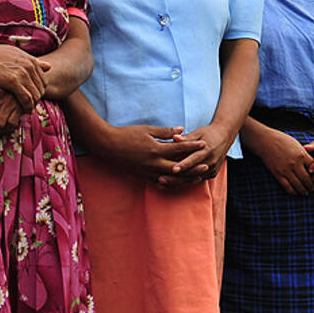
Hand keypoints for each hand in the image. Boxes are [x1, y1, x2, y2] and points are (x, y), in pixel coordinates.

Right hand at [0, 42, 46, 108]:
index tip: (33, 97)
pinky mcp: (12, 81)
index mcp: (29, 59)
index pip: (43, 79)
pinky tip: (24, 111)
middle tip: (31, 106)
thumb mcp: (13, 55)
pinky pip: (26, 98)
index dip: (39, 90)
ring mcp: (21, 73)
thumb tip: (49, 66)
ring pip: (35, 94)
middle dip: (37, 98)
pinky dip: (27, 106)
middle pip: (41, 87)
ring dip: (33, 104)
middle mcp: (28, 65)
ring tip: (28, 110)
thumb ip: (32, 61)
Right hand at [83, 122, 202, 179]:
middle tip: (206, 165)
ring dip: (185, 178)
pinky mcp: (143, 176)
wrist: (107, 146)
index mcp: (156, 150)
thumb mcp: (147, 129)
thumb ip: (165, 132)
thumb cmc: (127, 134)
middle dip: (193, 167)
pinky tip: (178, 183)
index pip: (179, 149)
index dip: (193, 146)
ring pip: (171, 178)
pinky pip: (160, 182)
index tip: (204, 144)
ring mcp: (148, 172)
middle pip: (179, 168)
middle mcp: (154, 163)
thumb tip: (181, 129)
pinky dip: (171, 183)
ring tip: (196, 177)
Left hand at [162, 124, 233, 187]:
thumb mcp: (199, 132)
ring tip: (161, 184)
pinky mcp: (211, 174)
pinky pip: (196, 181)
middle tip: (160, 179)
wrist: (225, 137)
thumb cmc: (209, 133)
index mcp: (208, 150)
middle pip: (192, 173)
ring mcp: (212, 170)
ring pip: (193, 180)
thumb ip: (186, 138)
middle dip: (176, 178)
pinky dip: (183, 183)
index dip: (184, 165)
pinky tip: (170, 185)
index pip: (194, 159)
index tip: (173, 169)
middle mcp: (211, 162)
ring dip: (177, 183)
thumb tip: (174, 138)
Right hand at [244, 125, 313, 195]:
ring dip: (303, 191)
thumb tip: (312, 164)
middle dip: (311, 186)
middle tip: (313, 189)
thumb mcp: (297, 145)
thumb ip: (304, 155)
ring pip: (298, 185)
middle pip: (307, 179)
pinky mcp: (278, 174)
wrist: (266, 142)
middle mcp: (295, 164)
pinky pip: (287, 186)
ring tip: (305, 193)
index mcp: (302, 155)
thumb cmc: (282, 141)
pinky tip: (295, 192)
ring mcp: (286, 170)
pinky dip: (292, 191)